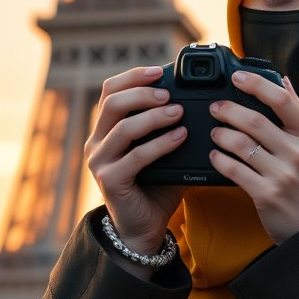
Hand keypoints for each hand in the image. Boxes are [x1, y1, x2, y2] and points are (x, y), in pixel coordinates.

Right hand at [85, 66, 186, 255]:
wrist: (144, 228)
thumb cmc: (156, 187)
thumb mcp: (163, 151)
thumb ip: (171, 127)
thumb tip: (202, 100)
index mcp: (106, 129)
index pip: (110, 91)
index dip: (133, 77)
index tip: (159, 70)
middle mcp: (97, 142)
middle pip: (112, 103)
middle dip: (143, 93)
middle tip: (170, 94)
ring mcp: (100, 162)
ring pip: (123, 128)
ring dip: (154, 116)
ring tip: (179, 112)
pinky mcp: (110, 181)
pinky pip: (136, 156)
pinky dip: (160, 144)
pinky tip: (181, 137)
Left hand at [208, 72, 298, 243]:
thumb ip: (297, 113)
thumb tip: (284, 80)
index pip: (283, 101)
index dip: (257, 85)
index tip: (237, 77)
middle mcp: (298, 153)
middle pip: (256, 121)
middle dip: (229, 110)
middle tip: (215, 108)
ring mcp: (283, 175)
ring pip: (241, 145)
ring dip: (221, 135)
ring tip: (214, 133)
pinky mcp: (266, 194)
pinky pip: (235, 171)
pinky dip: (220, 161)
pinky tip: (215, 156)